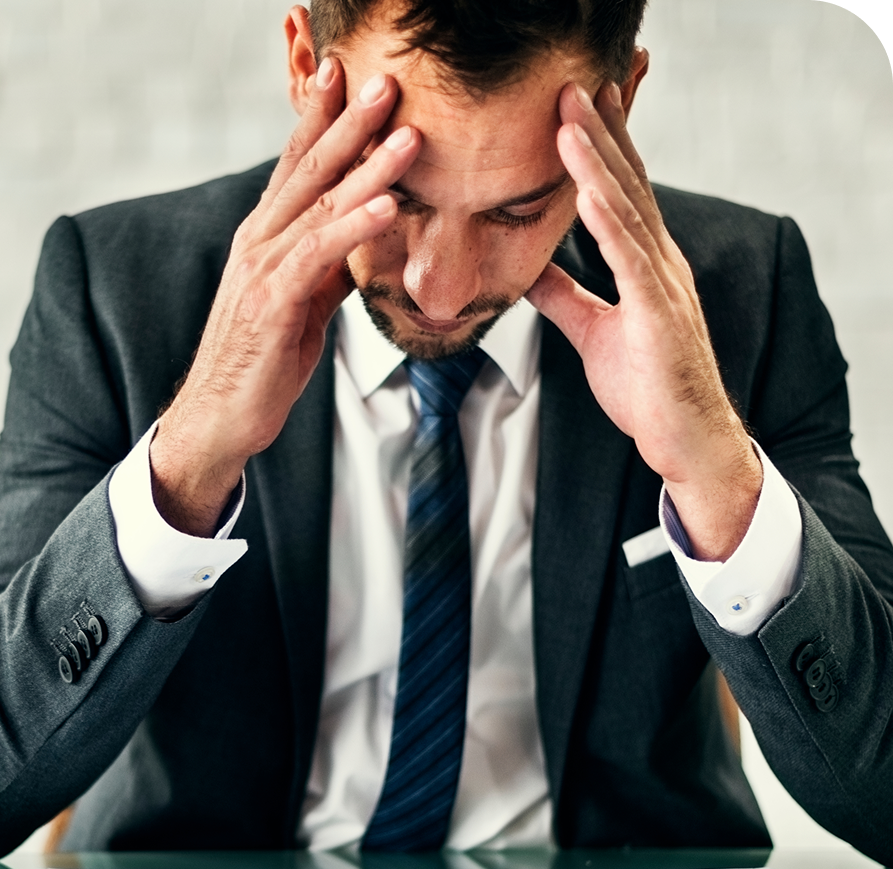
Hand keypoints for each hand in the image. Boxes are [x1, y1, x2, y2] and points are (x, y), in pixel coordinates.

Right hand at [150, 58, 419, 535]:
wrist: (220, 416)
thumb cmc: (262, 361)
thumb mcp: (304, 302)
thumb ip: (330, 262)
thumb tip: (369, 232)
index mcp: (264, 236)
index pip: (297, 165)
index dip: (323, 118)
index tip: (350, 75)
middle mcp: (258, 241)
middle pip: (308, 169)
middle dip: (349, 122)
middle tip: (386, 80)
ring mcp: (262, 268)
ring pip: (320, 206)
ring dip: (367, 168)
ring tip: (408, 137)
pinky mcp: (273, 301)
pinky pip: (319, 255)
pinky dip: (355, 227)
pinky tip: (388, 205)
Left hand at [527, 81, 761, 560]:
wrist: (684, 441)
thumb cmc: (647, 389)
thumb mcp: (591, 332)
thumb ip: (564, 296)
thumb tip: (528, 268)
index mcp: (645, 264)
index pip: (619, 193)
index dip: (597, 147)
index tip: (574, 104)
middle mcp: (659, 262)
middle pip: (626, 185)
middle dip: (599, 132)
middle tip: (572, 82)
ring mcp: (663, 285)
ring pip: (628, 210)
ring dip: (598, 163)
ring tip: (570, 119)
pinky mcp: (660, 314)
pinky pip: (631, 259)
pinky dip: (609, 221)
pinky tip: (588, 189)